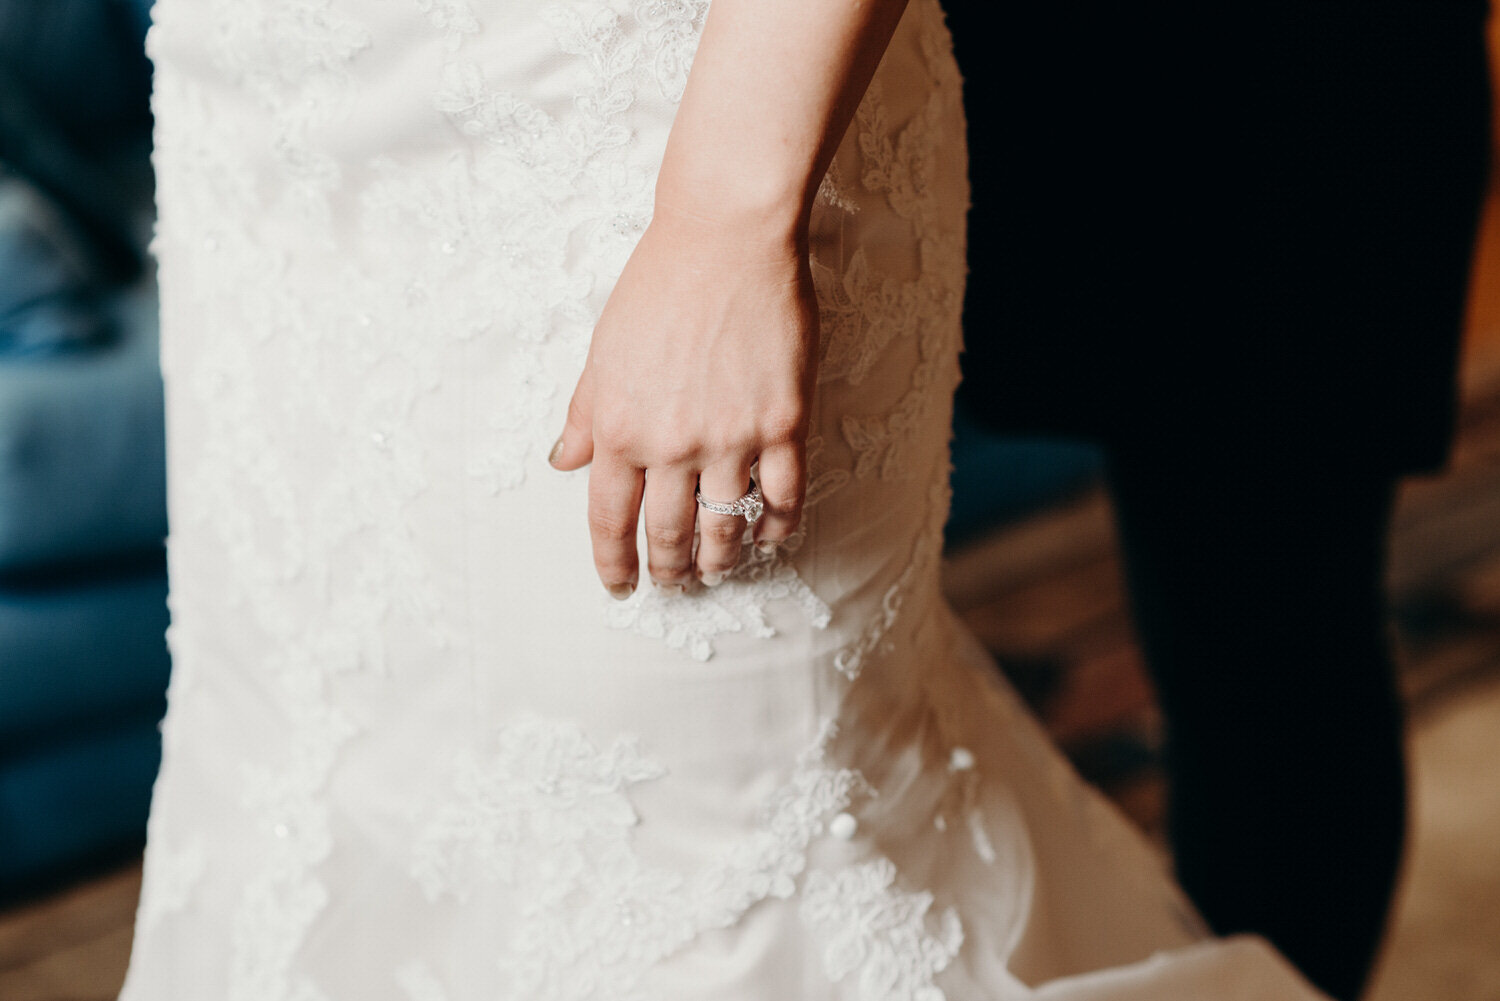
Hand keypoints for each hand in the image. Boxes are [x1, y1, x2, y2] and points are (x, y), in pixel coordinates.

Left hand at [548, 204, 817, 597]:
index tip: (619, 585)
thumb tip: (565, 460)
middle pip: (669, 534)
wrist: (726, 238)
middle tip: (674, 583)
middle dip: (669, 570)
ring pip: (726, 524)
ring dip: (721, 559)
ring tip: (720, 570)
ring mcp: (733, 437)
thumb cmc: (660, 285)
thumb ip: (587, 414)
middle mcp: (673, 444)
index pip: (610, 520)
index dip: (613, 562)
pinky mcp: (784, 422)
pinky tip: (771, 536)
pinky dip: (777, 525)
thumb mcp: (604, 351)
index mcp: (621, 429)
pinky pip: (784, 494)